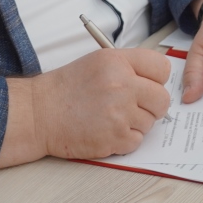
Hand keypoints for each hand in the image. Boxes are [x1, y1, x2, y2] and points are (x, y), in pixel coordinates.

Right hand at [0, 48, 170, 166]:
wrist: (39, 113)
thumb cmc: (67, 88)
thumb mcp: (99, 62)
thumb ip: (129, 66)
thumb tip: (156, 79)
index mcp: (118, 61)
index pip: (162, 68)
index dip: (157, 79)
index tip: (148, 86)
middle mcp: (122, 84)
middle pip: (162, 99)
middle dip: (152, 106)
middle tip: (135, 107)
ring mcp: (119, 112)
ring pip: (150, 122)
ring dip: (135, 124)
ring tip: (112, 118)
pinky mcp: (115, 137)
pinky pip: (137, 141)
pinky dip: (125, 140)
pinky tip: (107, 131)